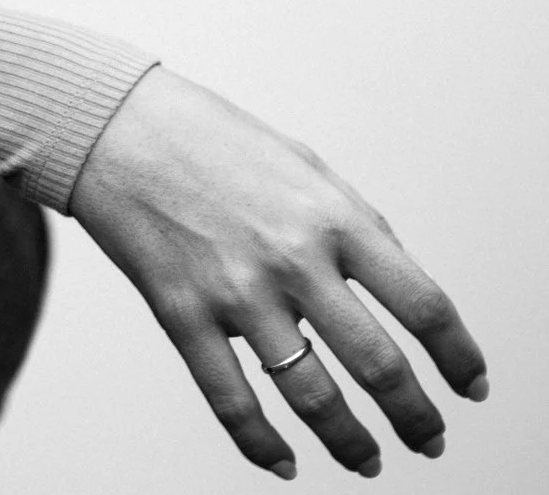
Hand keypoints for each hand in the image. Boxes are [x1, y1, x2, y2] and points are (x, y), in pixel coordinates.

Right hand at [69, 67, 487, 478]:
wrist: (116, 125)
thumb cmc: (210, 137)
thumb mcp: (302, 162)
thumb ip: (354, 221)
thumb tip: (399, 283)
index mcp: (331, 214)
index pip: (422, 303)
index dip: (458, 356)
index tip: (470, 385)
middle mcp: (293, 257)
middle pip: (378, 364)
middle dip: (416, 416)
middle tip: (430, 439)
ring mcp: (236, 290)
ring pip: (312, 395)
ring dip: (350, 441)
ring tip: (367, 460)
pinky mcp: (182, 313)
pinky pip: (232, 401)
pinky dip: (262, 445)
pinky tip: (285, 462)